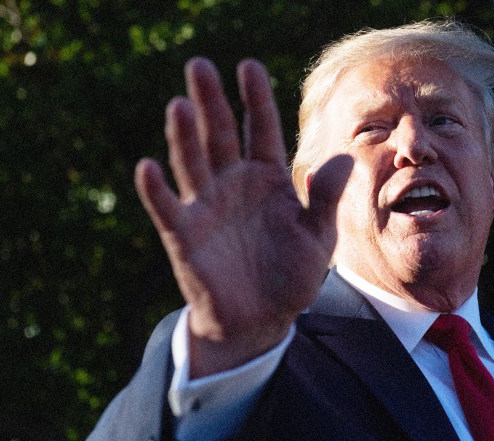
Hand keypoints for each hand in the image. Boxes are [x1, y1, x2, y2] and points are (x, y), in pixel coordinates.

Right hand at [134, 57, 349, 376]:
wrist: (262, 323)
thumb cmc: (292, 277)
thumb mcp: (318, 240)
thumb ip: (326, 201)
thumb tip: (345, 157)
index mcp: (270, 180)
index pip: (262, 130)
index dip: (256, 99)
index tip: (249, 67)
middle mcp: (234, 184)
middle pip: (221, 135)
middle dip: (211, 101)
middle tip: (200, 65)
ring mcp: (206, 207)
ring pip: (192, 163)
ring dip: (184, 136)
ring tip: (180, 104)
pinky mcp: (183, 235)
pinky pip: (167, 208)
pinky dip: (156, 190)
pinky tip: (148, 167)